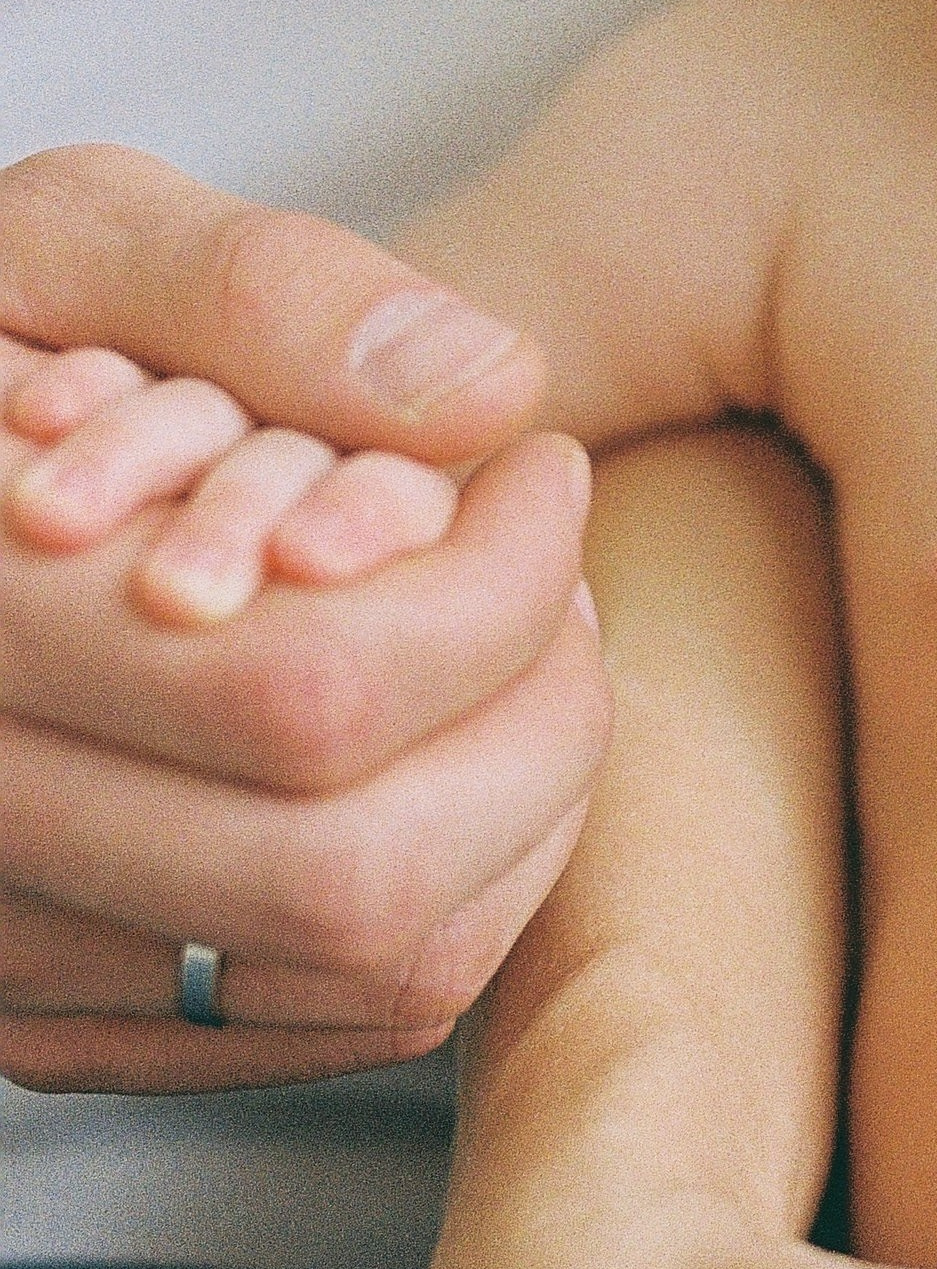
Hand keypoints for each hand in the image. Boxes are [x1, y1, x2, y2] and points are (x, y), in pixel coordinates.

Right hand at [0, 145, 607, 1090]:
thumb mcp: (54, 246)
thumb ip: (260, 288)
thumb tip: (492, 392)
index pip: (310, 693)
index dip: (495, 579)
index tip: (538, 470)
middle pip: (359, 874)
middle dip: (534, 713)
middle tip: (550, 570)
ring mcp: (5, 961)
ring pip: (377, 972)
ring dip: (524, 805)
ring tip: (514, 640)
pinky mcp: (53, 1023)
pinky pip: (335, 1017)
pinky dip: (456, 885)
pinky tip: (447, 741)